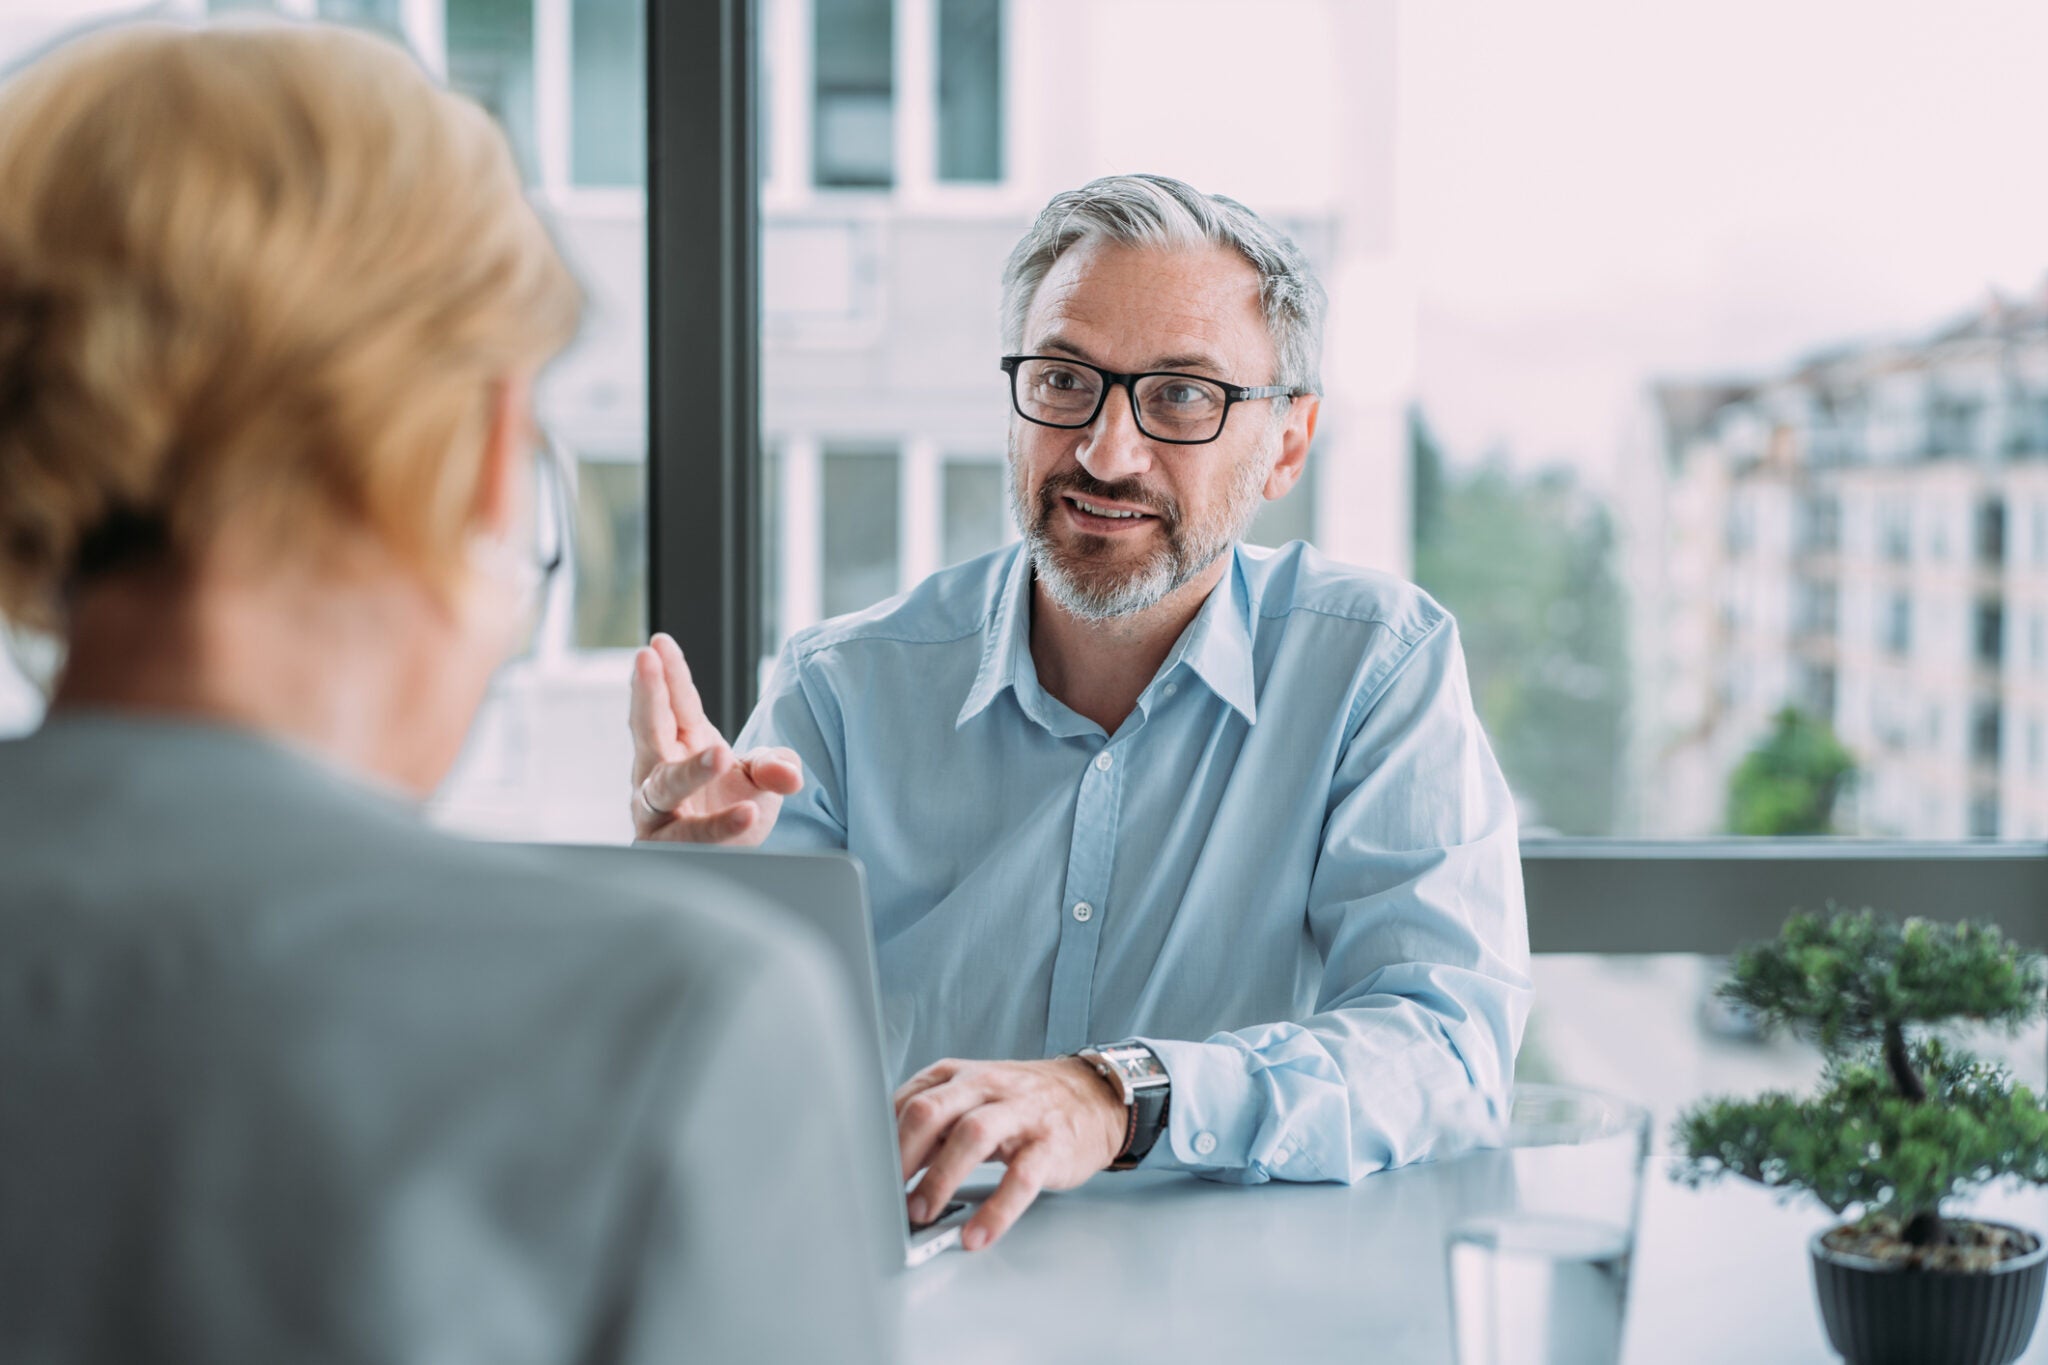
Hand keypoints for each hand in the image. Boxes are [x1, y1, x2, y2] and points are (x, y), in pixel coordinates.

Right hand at [627, 632, 802, 844]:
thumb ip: (775, 766)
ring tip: (721, 755)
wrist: (731, 860)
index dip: (666, 672)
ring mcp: (657, 810)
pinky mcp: (665, 846)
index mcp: (683, 741)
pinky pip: (692, 836)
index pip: (675, 701)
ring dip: (691, 770)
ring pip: (665, 787)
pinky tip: (748, 813)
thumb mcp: (761, 778)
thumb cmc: (736, 807)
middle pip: (649, 729)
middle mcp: (659, 771)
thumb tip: (790, 774)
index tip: (658, 643)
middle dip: (647, 695)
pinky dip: (720, 826)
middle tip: (646, 662)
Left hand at [893, 1057, 1127, 1251]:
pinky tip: (977, 1234)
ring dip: (941, 1178)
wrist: (1093, 1096)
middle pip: (932, 1110)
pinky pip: (1021, 1177)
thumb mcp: (972, 1098)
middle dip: (902, 1155)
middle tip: (885, 1194)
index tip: (863, 1172)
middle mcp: (987, 1087)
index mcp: (959, 1076)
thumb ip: (932, 1125)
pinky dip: (996, 1209)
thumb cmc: (1021, 1102)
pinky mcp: (1050, 1145)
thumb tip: (885, 1164)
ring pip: (973, 1136)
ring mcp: (1021, 1113)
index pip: (908, 1100)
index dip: (881, 1138)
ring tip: (923, 1213)